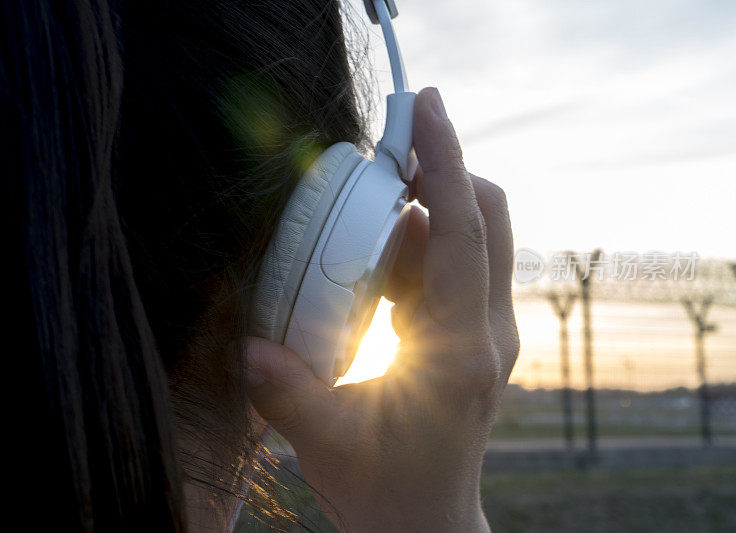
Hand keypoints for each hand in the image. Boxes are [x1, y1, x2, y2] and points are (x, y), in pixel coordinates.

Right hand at [244, 87, 518, 531]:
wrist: (426, 523)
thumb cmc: (388, 489)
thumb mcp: (327, 442)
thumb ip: (288, 389)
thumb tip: (251, 343)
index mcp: (461, 349)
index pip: (463, 232)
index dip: (445, 162)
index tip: (425, 106)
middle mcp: (487, 331)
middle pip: (487, 218)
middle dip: (441, 173)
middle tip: (382, 162)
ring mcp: (486, 331)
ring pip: (472, 238)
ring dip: (423, 214)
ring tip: (365, 227)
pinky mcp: (473, 334)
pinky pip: (455, 266)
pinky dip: (418, 248)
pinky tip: (374, 270)